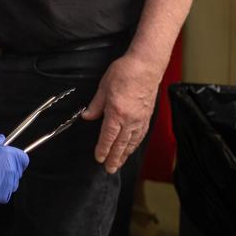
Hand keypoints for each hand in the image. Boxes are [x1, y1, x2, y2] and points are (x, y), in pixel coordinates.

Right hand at [0, 134, 28, 203]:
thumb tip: (1, 139)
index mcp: (11, 157)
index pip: (24, 159)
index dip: (16, 158)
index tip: (10, 158)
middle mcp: (12, 171)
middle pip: (18, 170)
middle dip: (10, 168)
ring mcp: (8, 185)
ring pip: (12, 182)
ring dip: (5, 179)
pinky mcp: (2, 196)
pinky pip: (5, 192)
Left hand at [82, 54, 162, 173]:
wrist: (146, 66)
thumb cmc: (124, 73)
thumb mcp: (103, 87)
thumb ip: (95, 105)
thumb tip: (87, 117)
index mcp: (117, 113)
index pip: (108, 137)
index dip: (102, 149)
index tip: (98, 158)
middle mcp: (130, 119)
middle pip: (121, 144)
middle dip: (114, 158)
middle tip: (109, 169)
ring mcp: (140, 119)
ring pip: (132, 142)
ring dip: (125, 154)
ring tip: (119, 163)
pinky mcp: (147, 116)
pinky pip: (140, 135)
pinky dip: (135, 144)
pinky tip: (132, 148)